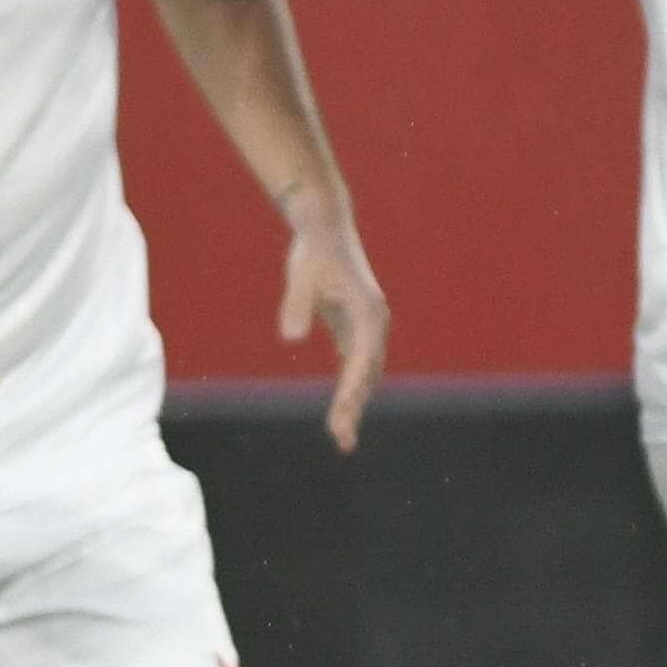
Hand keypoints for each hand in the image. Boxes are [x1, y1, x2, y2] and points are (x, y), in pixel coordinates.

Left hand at [278, 211, 389, 452]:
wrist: (323, 225)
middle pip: (368, 375)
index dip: (352, 393)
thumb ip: (296, 304)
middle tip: (341, 440)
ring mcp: (366, 327)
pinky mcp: (352, 327)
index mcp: (370, 314)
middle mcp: (374, 324)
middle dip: (355, 408)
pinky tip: (341, 413)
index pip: (362, 363)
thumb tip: (291, 336)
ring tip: (342, 437)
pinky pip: (354, 366)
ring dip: (354, 404)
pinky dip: (349, 389)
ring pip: (364, 374)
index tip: (341, 418)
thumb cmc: (314, 248)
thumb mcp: (301, 273)